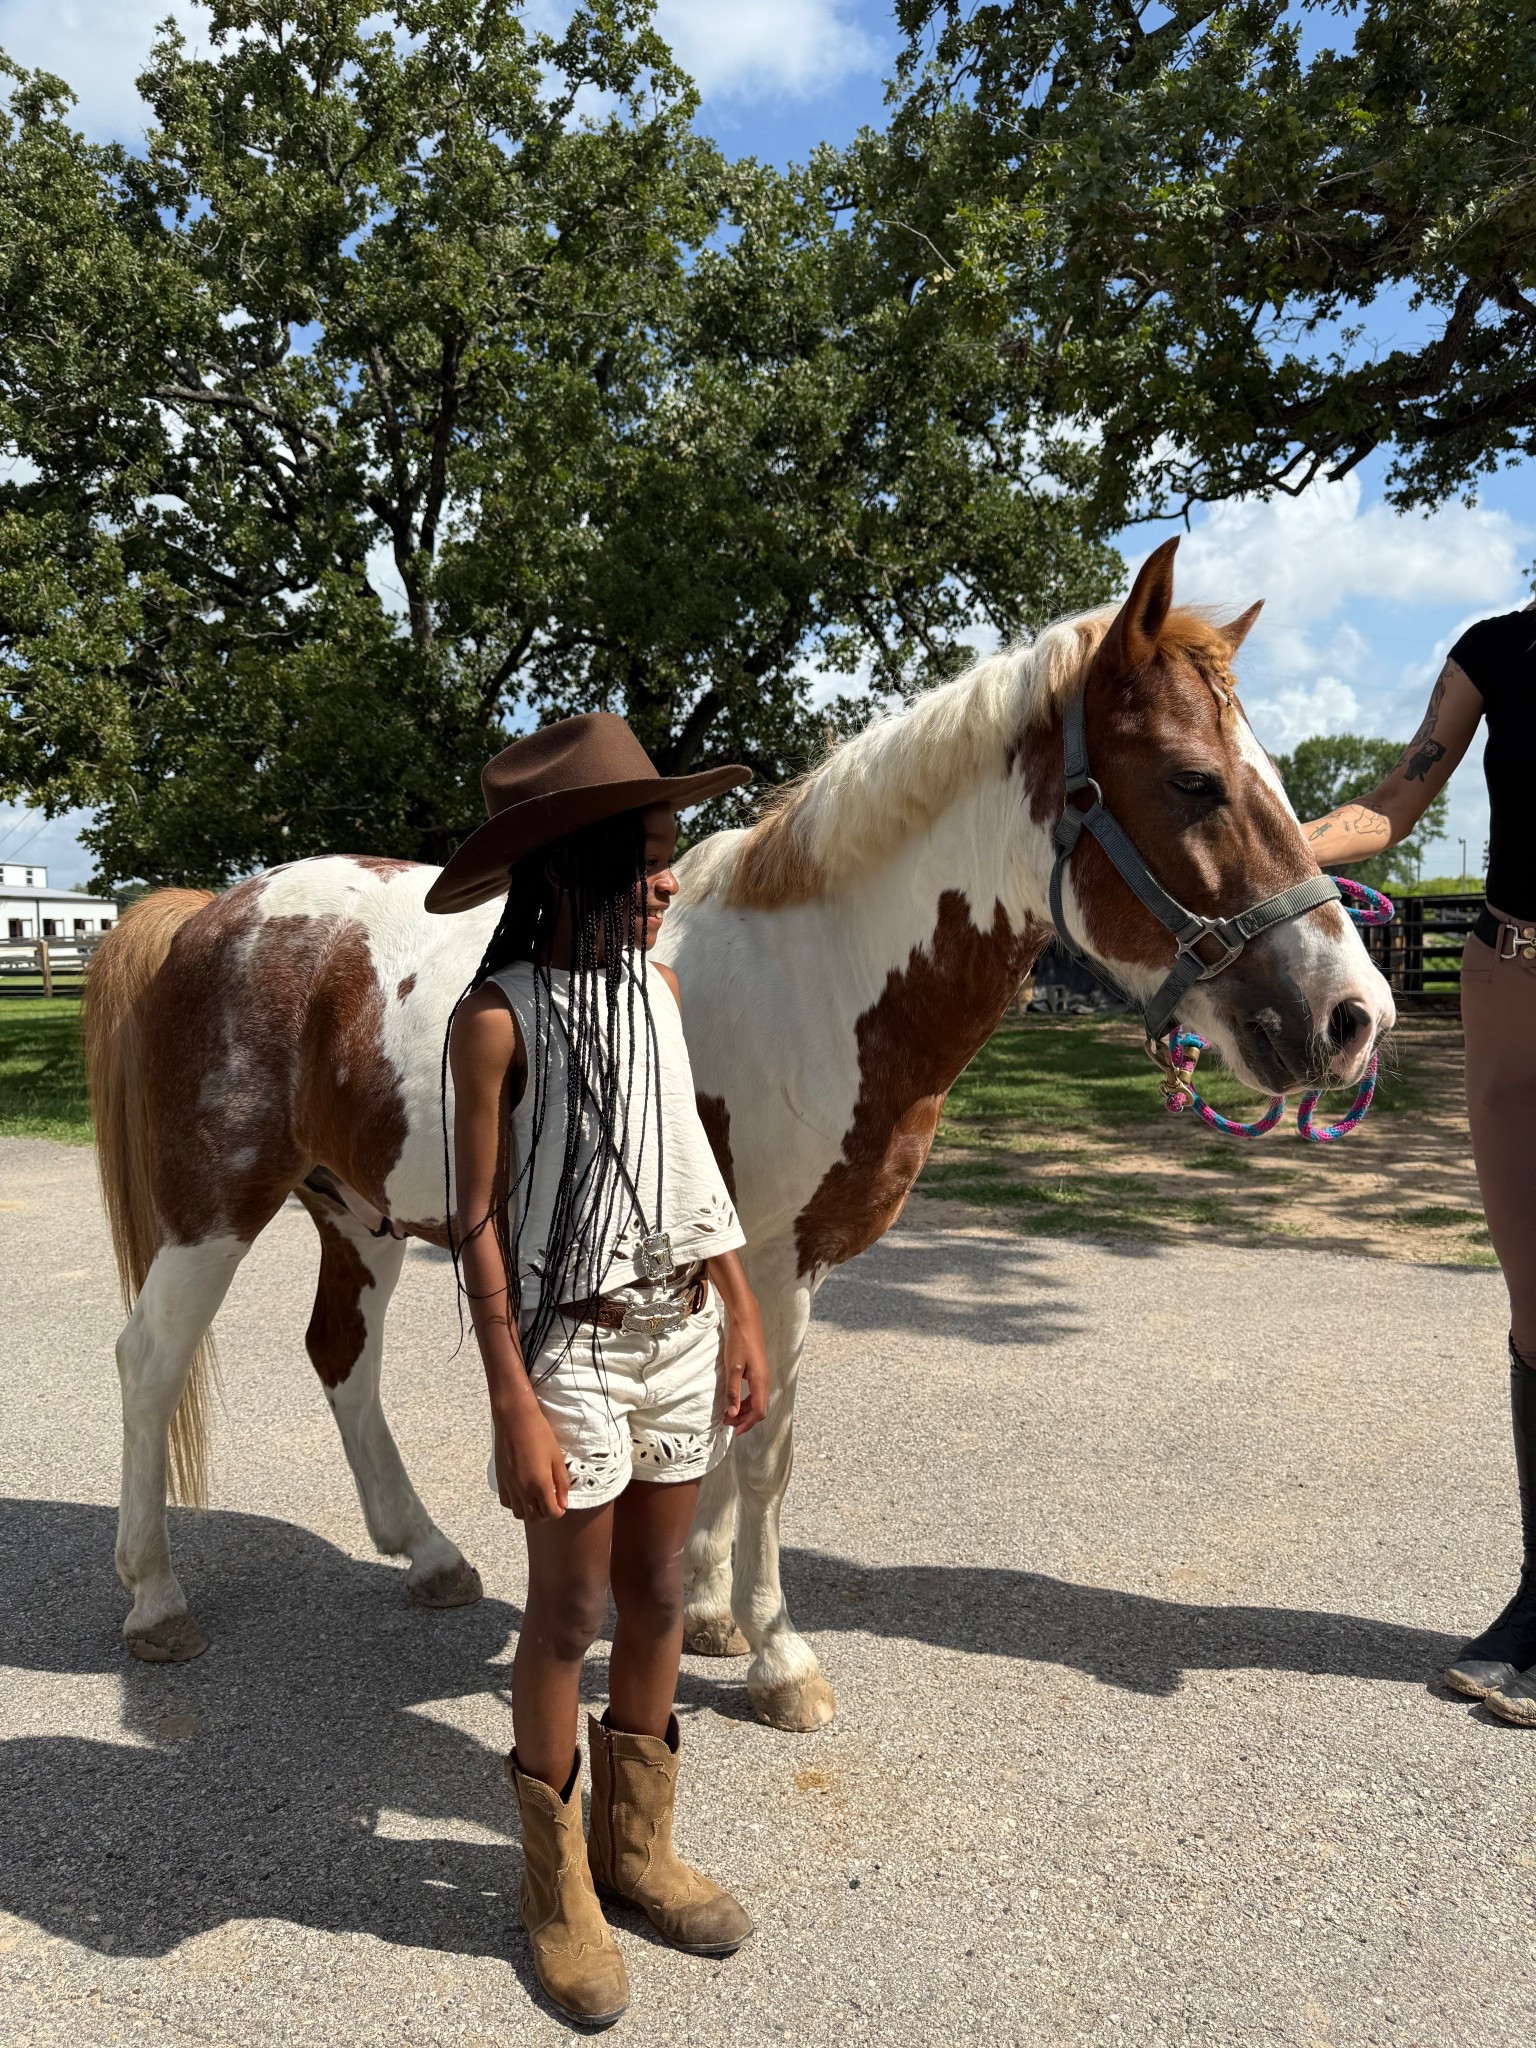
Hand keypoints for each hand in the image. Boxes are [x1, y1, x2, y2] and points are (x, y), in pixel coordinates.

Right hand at [491, 1405, 569, 1520]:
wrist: (515, 1419)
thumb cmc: (539, 1434)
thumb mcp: (557, 1457)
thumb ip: (561, 1482)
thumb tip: (564, 1502)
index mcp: (540, 1484)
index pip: (551, 1513)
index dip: (559, 1512)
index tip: (561, 1505)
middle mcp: (523, 1489)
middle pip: (534, 1517)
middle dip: (545, 1515)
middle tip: (551, 1503)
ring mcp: (510, 1486)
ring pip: (519, 1513)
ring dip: (530, 1511)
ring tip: (537, 1499)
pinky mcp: (500, 1480)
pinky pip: (506, 1502)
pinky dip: (515, 1504)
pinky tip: (522, 1493)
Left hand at [717, 1305, 769, 1434]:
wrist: (746, 1320)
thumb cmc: (739, 1341)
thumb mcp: (732, 1368)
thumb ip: (733, 1392)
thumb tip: (732, 1414)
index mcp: (760, 1382)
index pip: (759, 1412)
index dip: (747, 1424)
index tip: (733, 1431)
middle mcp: (765, 1380)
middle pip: (759, 1409)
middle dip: (744, 1419)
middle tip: (727, 1423)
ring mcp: (762, 1375)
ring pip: (757, 1401)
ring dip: (744, 1410)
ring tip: (729, 1414)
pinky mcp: (758, 1370)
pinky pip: (755, 1392)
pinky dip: (745, 1401)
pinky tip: (734, 1400)